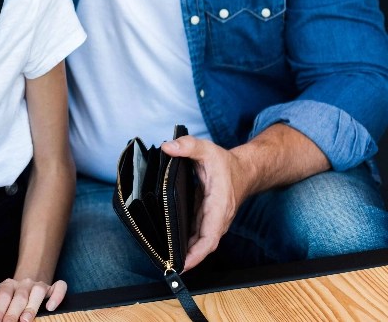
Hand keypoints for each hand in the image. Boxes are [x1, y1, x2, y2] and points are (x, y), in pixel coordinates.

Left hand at [0, 278, 66, 321]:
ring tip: (26, 320)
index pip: (3, 295)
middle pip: (19, 296)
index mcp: (8, 285)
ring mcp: (39, 285)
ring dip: (32, 306)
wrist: (26, 285)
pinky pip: (59, 287)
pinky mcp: (52, 288)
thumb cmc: (10, 297)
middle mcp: (24, 283)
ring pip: (38, 291)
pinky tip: (51, 307)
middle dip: (13, 313)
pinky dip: (56, 296)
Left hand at [160, 135, 252, 270]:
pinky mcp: (209, 220)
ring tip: (167, 262)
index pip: (210, 235)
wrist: (245, 170)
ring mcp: (215, 221)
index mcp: (220, 204)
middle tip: (168, 267)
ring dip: (188, 253)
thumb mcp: (206, 148)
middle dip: (189, 258)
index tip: (184, 264)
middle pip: (205, 245)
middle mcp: (220, 217)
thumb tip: (167, 147)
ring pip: (202, 242)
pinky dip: (188, 244)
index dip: (198, 252)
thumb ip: (187, 145)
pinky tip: (173, 248)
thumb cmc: (225, 162)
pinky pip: (199, 236)